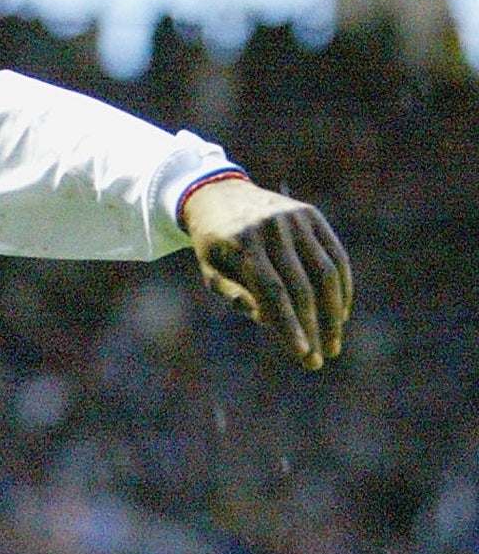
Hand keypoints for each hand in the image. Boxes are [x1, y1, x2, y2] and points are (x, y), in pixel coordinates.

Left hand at [182, 176, 351, 369]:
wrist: (218, 194)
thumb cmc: (214, 243)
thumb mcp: (210, 269)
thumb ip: (235, 295)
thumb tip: (270, 321)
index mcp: (242, 242)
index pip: (273, 291)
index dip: (291, 324)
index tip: (304, 354)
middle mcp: (271, 228)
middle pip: (302, 285)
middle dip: (315, 326)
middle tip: (321, 358)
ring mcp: (294, 219)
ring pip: (326, 272)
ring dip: (335, 312)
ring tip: (333, 343)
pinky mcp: (311, 215)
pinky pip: (336, 255)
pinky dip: (344, 287)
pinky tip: (341, 314)